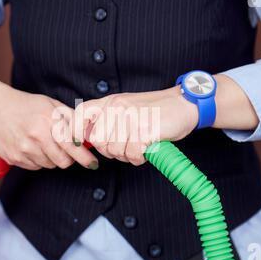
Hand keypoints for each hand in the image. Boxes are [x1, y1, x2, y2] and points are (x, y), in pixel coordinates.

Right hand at [0, 75, 97, 169]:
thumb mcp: (52, 105)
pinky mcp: (14, 158)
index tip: (92, 162)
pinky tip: (32, 145)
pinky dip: (38, 159)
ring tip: (44, 142)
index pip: (72, 146)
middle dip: (68, 158)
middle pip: (63, 161)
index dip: (85, 157)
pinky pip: (35, 166)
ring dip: (52, 157)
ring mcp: (23, 149)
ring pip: (49, 165)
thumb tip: (88, 134)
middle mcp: (35, 137)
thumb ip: (71, 119)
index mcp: (47, 121)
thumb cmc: (28, 106)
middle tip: (65, 148)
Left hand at [71, 86, 198, 165]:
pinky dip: (139, 158)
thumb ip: (107, 119)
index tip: (82, 143)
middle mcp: (118, 107)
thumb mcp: (127, 108)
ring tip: (139, 146)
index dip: (76, 131)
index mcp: (111, 101)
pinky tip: (147, 150)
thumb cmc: (156, 111)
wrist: (184, 104)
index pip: (81, 113)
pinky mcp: (145, 130)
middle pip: (98, 140)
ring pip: (115, 150)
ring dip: (127, 155)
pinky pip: (132, 154)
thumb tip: (88, 139)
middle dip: (111, 150)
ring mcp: (131, 118)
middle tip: (127, 147)